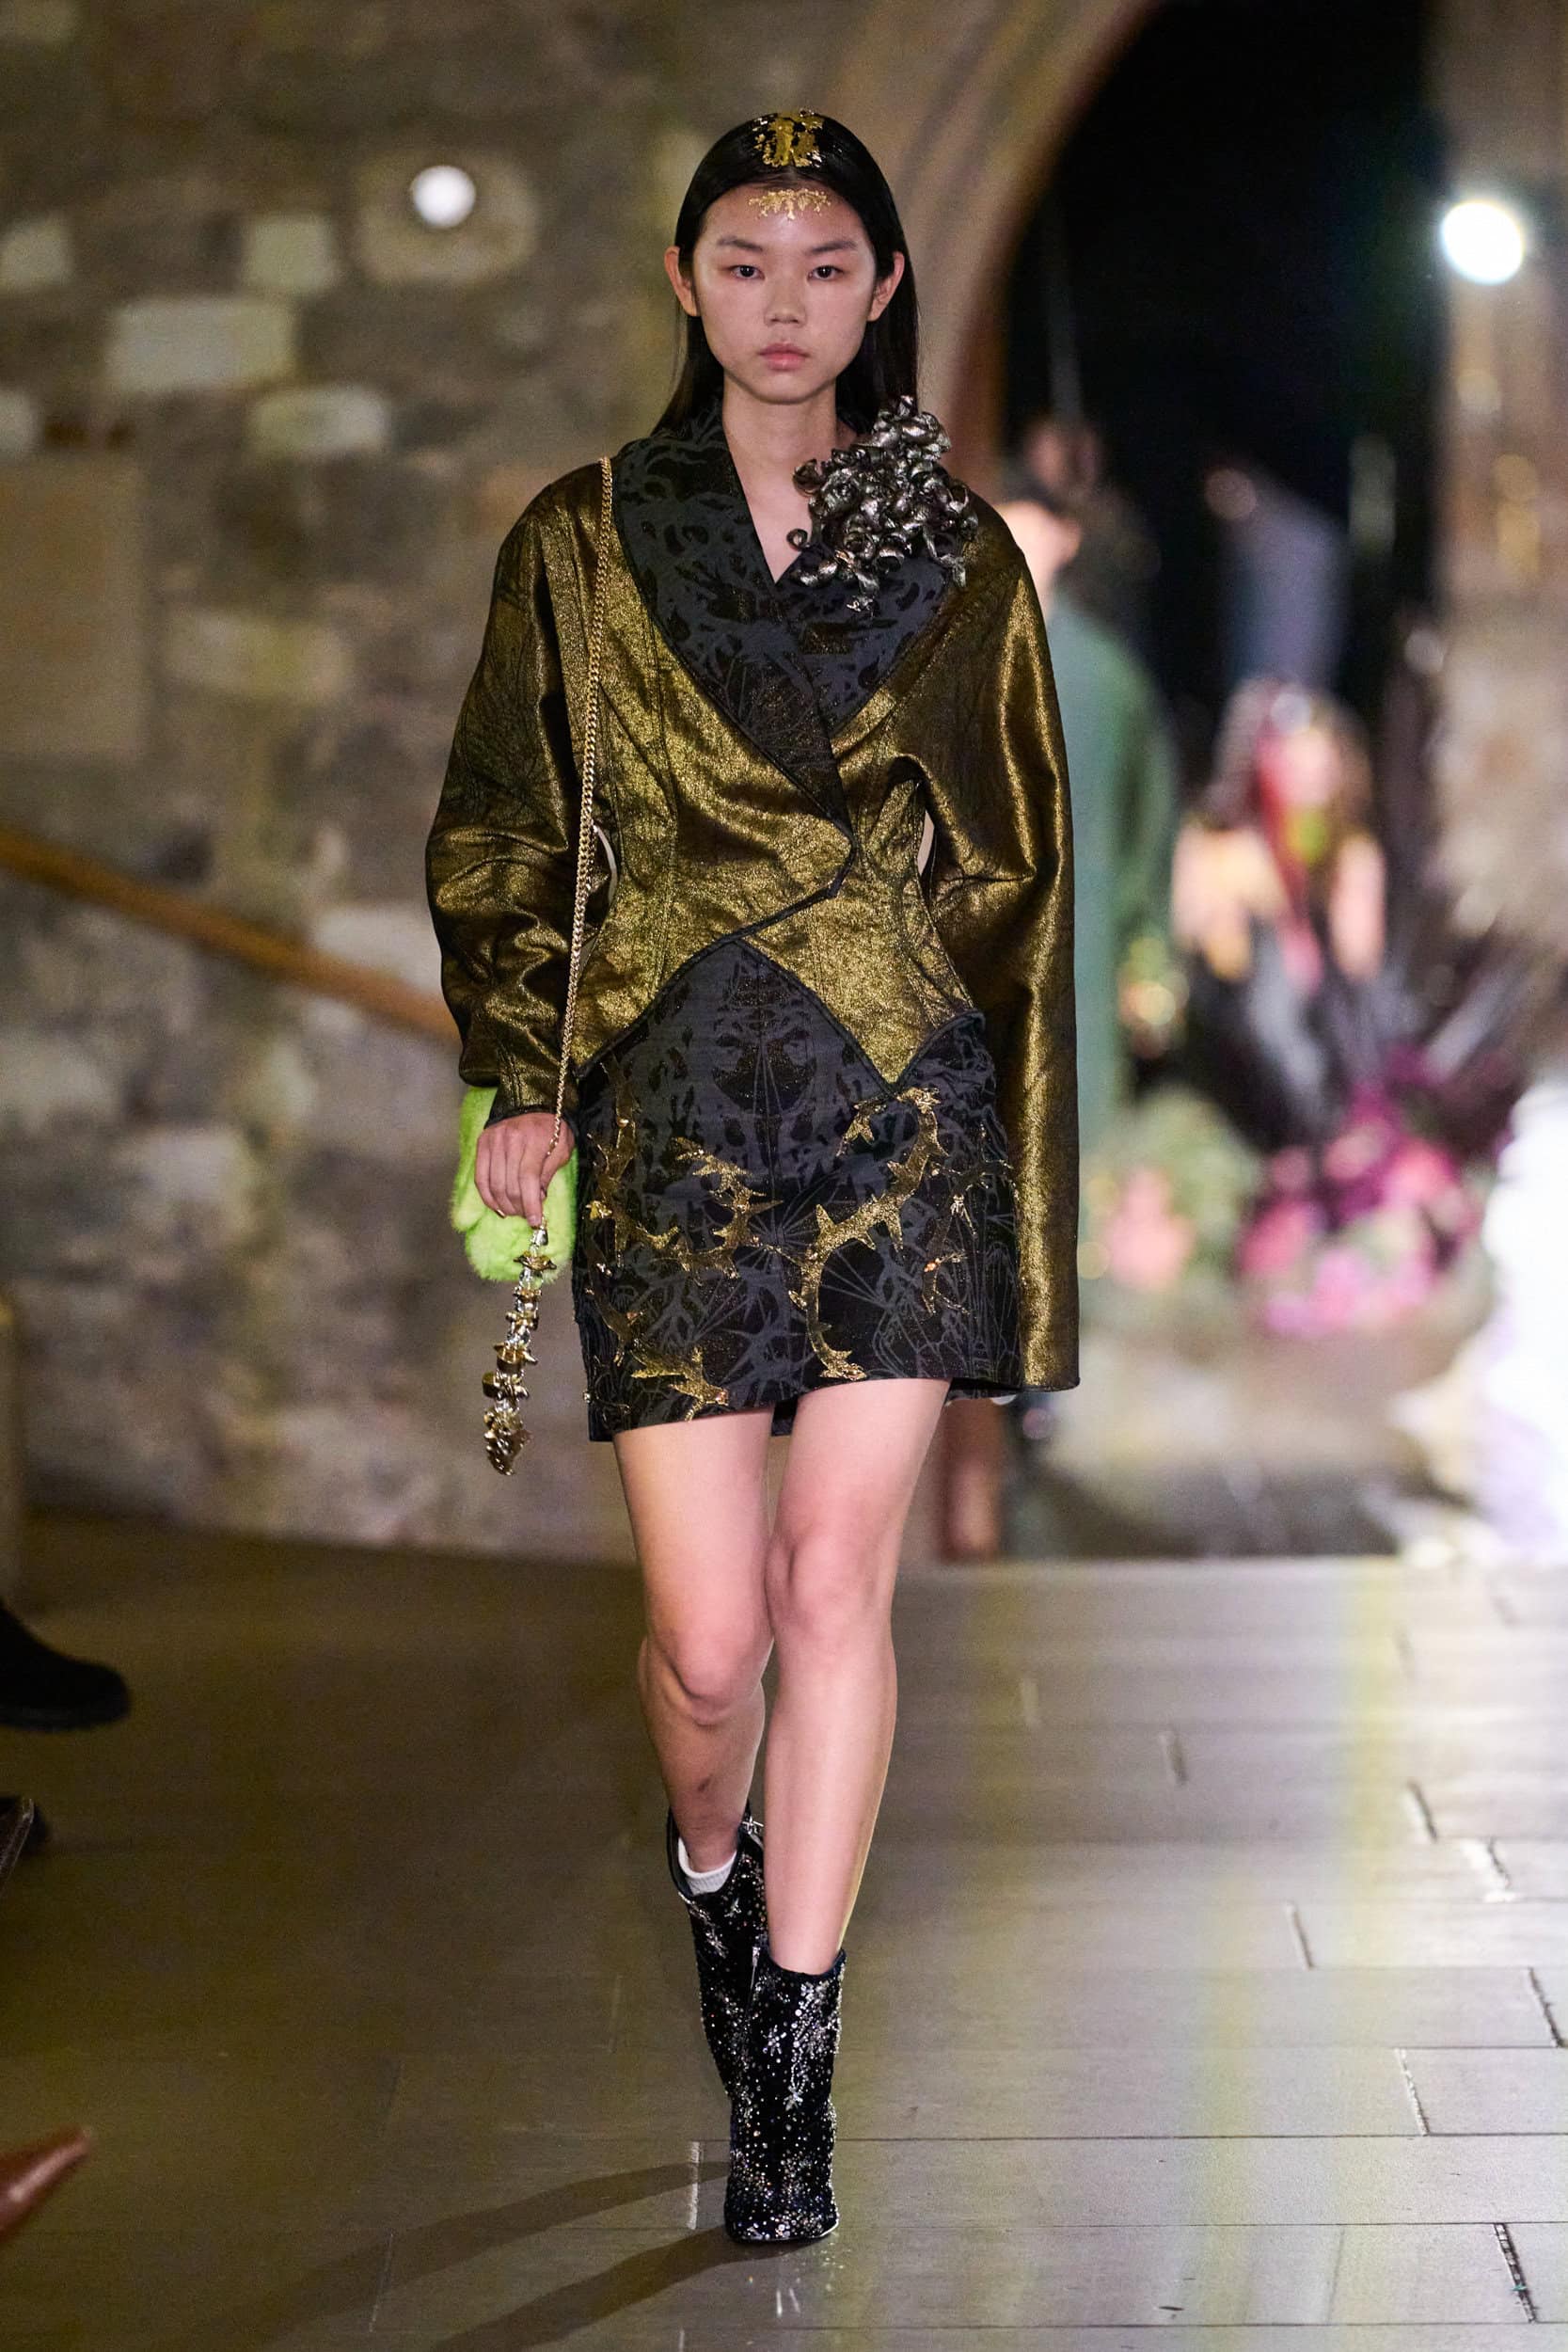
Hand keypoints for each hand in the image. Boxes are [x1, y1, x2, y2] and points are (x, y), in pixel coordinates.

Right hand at [475, 1110, 574, 1227]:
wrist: (532, 1102)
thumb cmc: (552, 1127)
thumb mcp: (562, 1147)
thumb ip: (549, 1173)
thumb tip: (537, 1199)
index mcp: (534, 1140)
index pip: (528, 1180)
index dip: (531, 1204)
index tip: (535, 1221)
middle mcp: (510, 1139)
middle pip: (510, 1185)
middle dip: (518, 1207)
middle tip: (526, 1215)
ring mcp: (493, 1140)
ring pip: (494, 1184)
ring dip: (504, 1205)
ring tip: (514, 1211)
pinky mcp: (482, 1143)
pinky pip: (480, 1177)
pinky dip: (487, 1196)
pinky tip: (497, 1206)